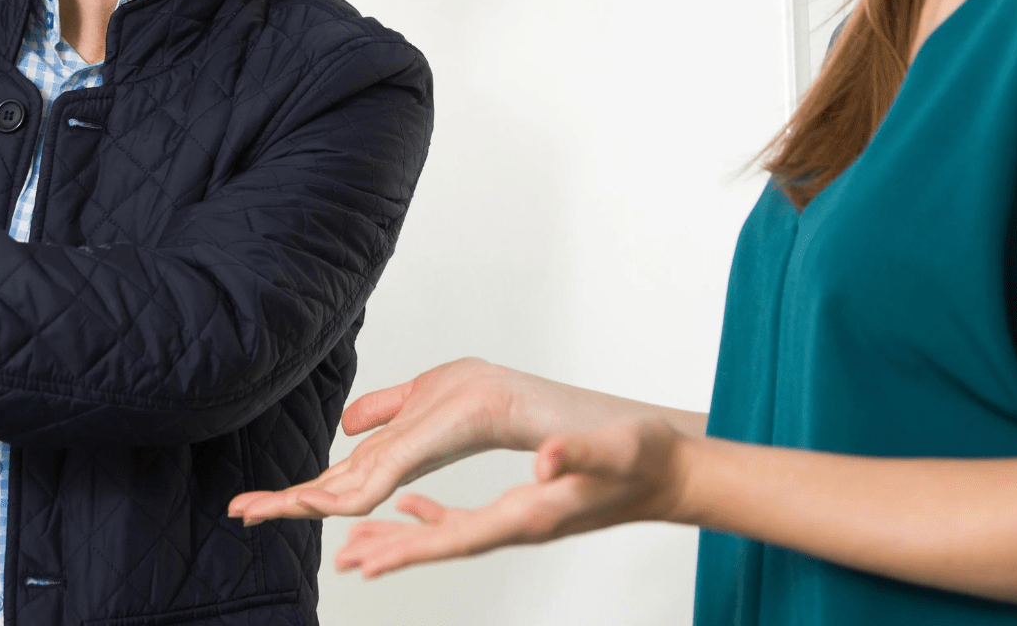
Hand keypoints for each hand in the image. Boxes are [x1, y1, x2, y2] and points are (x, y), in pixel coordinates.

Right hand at [229, 358, 551, 524]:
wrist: (521, 397)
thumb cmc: (485, 393)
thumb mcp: (421, 394)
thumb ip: (381, 410)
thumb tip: (345, 424)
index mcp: (389, 453)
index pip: (331, 477)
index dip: (291, 491)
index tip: (248, 502)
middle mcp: (391, 464)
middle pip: (326, 491)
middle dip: (279, 504)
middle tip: (237, 513)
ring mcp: (402, 464)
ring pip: (338, 494)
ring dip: (293, 502)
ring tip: (252, 511)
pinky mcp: (416, 457)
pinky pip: (367, 485)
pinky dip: (333, 495)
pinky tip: (304, 498)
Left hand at [333, 418, 691, 577]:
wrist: (673, 476)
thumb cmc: (646, 461)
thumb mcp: (614, 451)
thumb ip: (577, 455)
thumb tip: (543, 462)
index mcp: (530, 516)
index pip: (459, 539)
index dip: (411, 551)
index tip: (368, 564)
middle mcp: (518, 526)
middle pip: (442, 546)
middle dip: (392, 553)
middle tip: (343, 561)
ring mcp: (520, 522)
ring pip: (447, 535)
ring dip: (403, 539)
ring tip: (358, 545)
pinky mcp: (525, 511)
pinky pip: (466, 521)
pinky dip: (432, 517)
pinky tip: (410, 508)